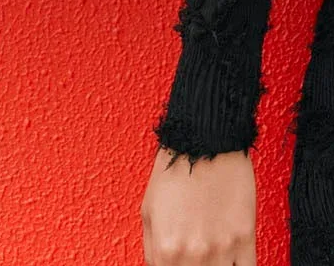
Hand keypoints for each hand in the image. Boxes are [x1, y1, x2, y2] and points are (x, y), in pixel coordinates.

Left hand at [140, 145, 256, 264]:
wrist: (203, 140)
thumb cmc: (174, 169)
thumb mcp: (148, 210)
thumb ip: (153, 249)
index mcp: (167, 248)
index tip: (177, 261)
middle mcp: (194, 254)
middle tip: (195, 256)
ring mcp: (222, 249)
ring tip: (211, 255)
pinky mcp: (246, 239)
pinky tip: (230, 260)